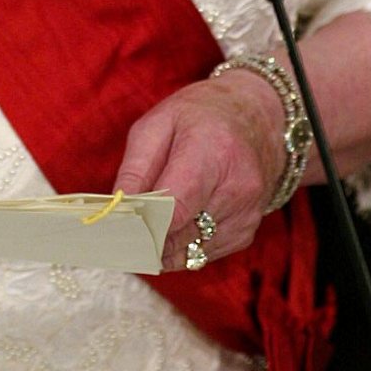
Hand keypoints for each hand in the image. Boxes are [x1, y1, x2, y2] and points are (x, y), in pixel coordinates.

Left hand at [113, 70, 287, 270]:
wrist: (257, 118)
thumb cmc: (201, 116)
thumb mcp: (158, 123)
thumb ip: (135, 169)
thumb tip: (117, 211)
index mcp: (213, 152)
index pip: (173, 208)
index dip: (140, 225)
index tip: (112, 231)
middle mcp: (237, 188)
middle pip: (178, 234)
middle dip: (143, 238)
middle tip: (117, 235)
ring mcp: (246, 214)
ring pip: (188, 251)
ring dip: (161, 247)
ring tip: (140, 229)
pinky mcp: (246, 232)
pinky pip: (202, 254)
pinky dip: (181, 246)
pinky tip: (171, 227)